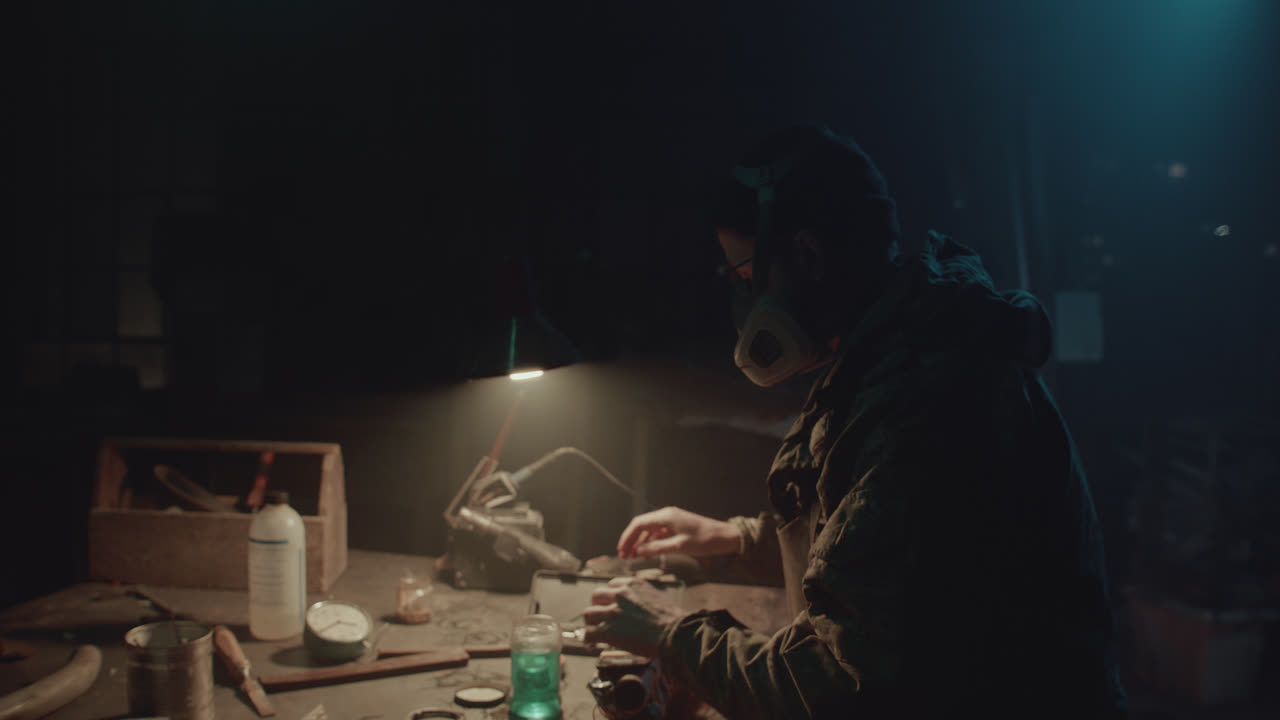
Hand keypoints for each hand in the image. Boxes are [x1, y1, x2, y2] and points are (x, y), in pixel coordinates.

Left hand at [582, 577, 689, 656]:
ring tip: (595, 633)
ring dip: (591, 624)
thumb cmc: (672, 620)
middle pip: (596, 596)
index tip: (610, 606)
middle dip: (597, 607)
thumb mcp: (655, 598)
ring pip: (588, 614)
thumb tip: (636, 609)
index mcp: (632, 584)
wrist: (675, 633)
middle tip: (600, 618)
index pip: (611, 585)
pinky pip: (589, 634)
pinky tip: (593, 645)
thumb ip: (640, 598)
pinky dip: (588, 640)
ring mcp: (613, 612)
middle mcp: (620, 594)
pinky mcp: (609, 631)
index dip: (609, 597)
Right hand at [616, 506, 741, 558]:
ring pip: (649, 530)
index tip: (621, 550)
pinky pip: (658, 533)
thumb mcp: (678, 547)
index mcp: (665, 516)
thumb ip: (656, 548)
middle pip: (642, 526)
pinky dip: (651, 542)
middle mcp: (666, 515)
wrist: (723, 536)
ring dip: (640, 543)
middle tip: (624, 556)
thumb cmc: (703, 540)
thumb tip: (638, 552)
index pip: (638, 524)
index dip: (627, 537)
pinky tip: (648, 553)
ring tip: (633, 557)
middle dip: (631, 540)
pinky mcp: (676, 526)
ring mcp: (671, 520)